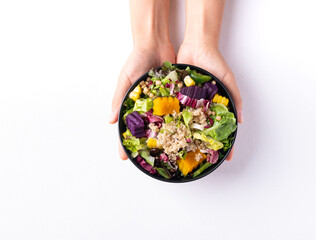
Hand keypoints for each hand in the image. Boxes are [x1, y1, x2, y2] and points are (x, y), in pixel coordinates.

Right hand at [109, 43, 174, 159]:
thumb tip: (110, 120)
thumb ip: (119, 98)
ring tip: (168, 152)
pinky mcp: (175, 96)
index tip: (124, 157)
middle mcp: (148, 107)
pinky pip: (178, 110)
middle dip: (146, 145)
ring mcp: (162, 103)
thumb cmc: (136, 60)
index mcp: (133, 105)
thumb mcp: (126, 79)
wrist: (156, 44)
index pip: (126, 128)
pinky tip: (184, 133)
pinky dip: (180, 120)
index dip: (124, 143)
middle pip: (146, 130)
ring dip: (166, 136)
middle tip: (149, 161)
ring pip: (164, 123)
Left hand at [177, 42, 242, 160]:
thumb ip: (235, 97)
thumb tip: (241, 119)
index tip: (226, 159)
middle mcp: (201, 107)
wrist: (196, 45)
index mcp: (216, 106)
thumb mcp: (228, 79)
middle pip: (203, 130)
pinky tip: (168, 133)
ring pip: (186, 123)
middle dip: (203, 145)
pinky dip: (171, 121)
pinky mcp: (176, 96)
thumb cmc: (216, 62)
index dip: (225, 144)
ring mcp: (188, 103)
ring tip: (183, 152)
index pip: (222, 129)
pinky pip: (174, 110)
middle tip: (201, 161)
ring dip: (185, 136)